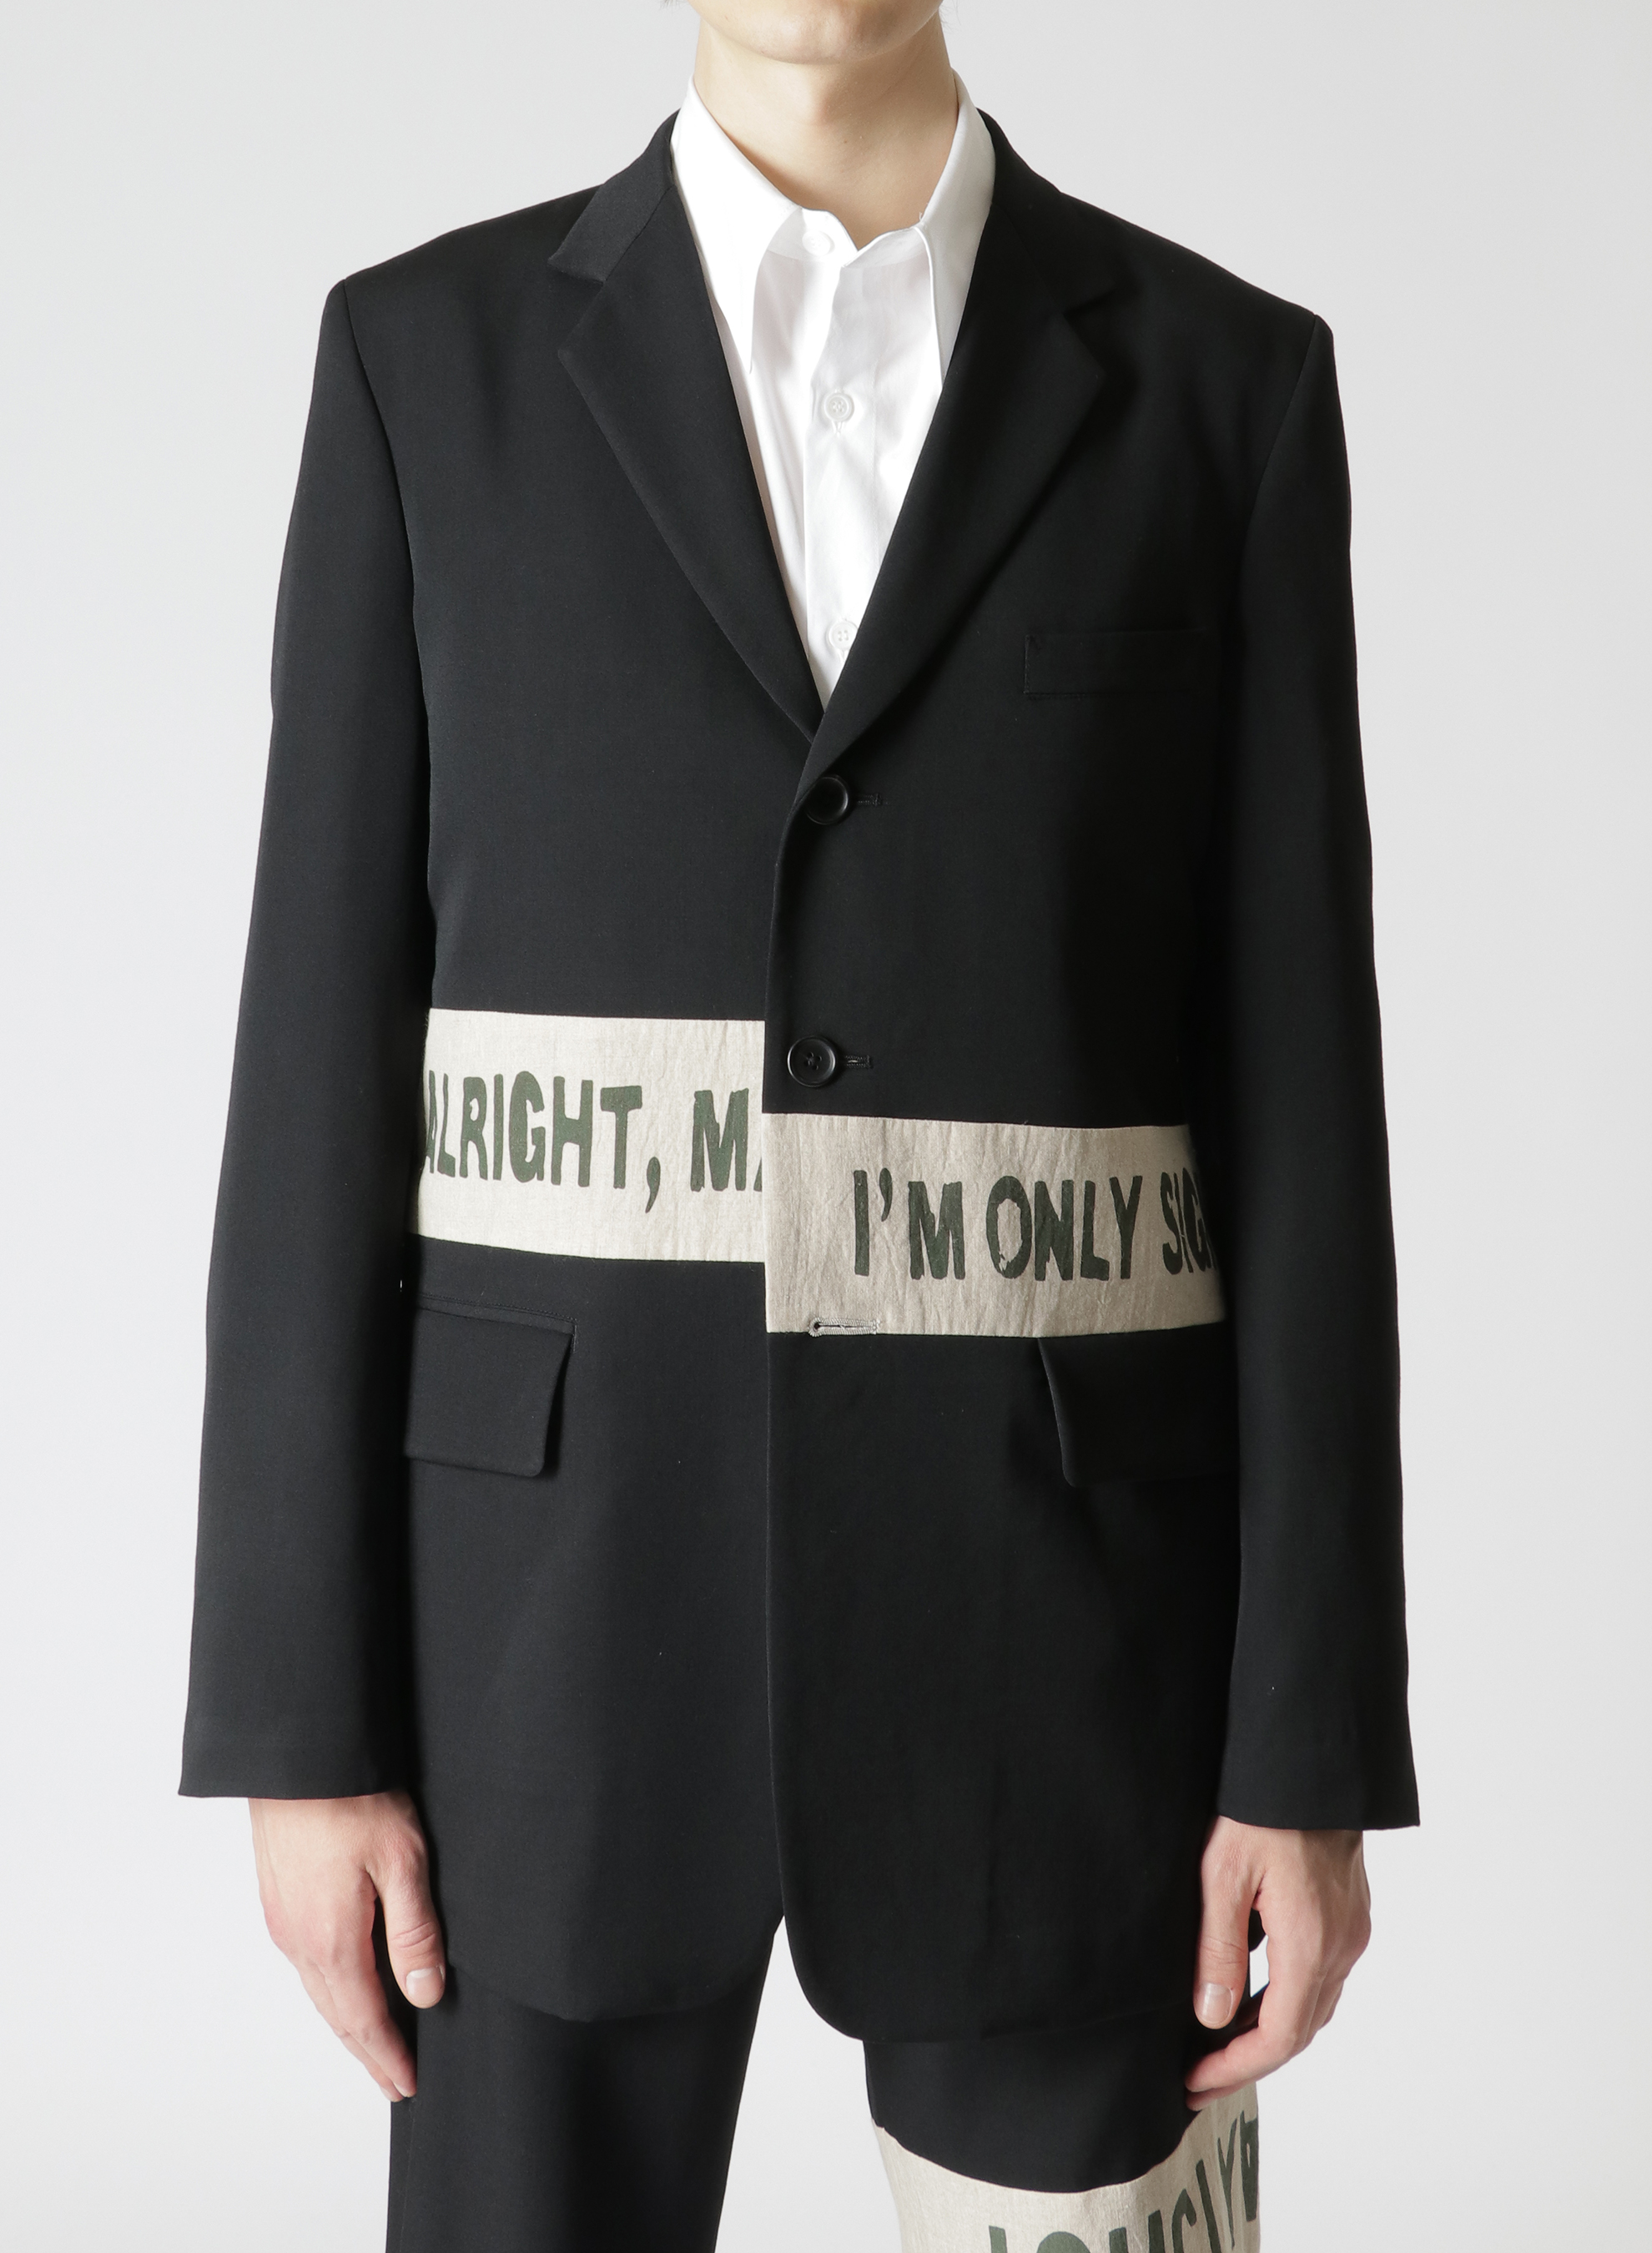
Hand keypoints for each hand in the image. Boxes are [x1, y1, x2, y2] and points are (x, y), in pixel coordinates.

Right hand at [250, 1791, 446, 2100]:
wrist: (299, 1756)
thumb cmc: (351, 1798)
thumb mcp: (403, 1861)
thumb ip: (414, 1932)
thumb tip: (425, 1994)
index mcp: (332, 1940)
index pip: (365, 2019)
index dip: (388, 2057)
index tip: (407, 2086)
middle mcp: (298, 1941)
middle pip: (337, 2015)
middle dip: (367, 2052)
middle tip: (393, 2083)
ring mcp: (282, 1921)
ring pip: (318, 1991)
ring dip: (347, 2023)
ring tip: (373, 2046)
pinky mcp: (277, 1899)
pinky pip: (306, 1964)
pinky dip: (329, 1990)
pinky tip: (344, 1986)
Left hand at [1184, 1818, 1369, 2109]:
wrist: (1309, 1765)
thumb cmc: (1262, 1809)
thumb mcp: (1223, 1874)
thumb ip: (1218, 1948)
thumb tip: (1212, 2015)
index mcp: (1310, 1943)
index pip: (1279, 2035)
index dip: (1236, 2067)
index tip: (1196, 2081)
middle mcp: (1340, 1946)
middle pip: (1299, 2031)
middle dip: (1247, 2061)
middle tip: (1199, 2078)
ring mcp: (1350, 1933)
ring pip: (1313, 2008)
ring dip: (1268, 2035)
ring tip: (1218, 2049)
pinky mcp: (1348, 1918)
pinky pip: (1320, 1981)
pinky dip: (1285, 2003)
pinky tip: (1252, 2001)